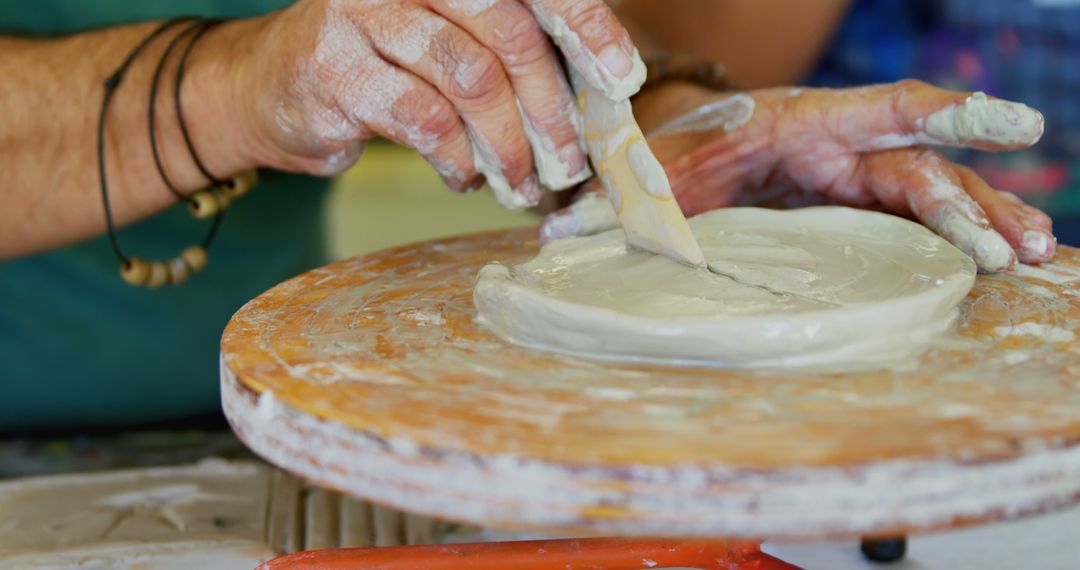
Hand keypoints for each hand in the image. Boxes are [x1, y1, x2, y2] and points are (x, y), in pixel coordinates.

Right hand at [228, 0, 643, 208]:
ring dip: (506, 143)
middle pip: (506, 30)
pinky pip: (423, 119)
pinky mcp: (333, 66)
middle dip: (549, 106)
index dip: (586, 26)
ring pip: (468, 78)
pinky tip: (465, 176)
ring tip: (521, 182)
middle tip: (568, 162)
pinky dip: (457, 158)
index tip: (622, 79)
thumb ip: (509, 56)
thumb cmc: (380, 66)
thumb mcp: (449, 43)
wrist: (269, 88)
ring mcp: (362, 12)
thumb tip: (598, 100)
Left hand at [542, 80, 1053, 272]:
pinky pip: (912, 227)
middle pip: (918, 168)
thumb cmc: (672, 157)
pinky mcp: (853, 215)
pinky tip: (992, 267)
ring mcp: (851, 182)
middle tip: (1020, 242)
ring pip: (928, 198)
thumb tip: (553, 232)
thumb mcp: (646, 171)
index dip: (945, 115)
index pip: (881, 110)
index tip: (1011, 123)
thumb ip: (616, 195)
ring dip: (981, 225)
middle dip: (972, 201)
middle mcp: (838, 148)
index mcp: (799, 122)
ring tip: (1030, 257)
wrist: (682, 162)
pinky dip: (954, 244)